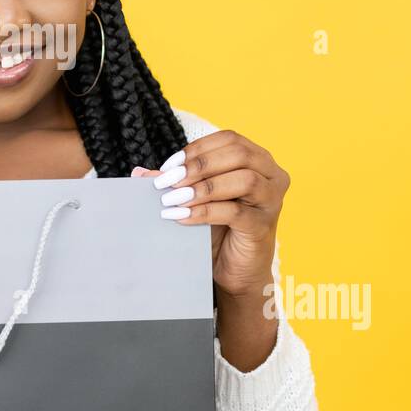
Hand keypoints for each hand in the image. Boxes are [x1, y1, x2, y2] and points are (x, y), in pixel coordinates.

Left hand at [130, 128, 289, 299]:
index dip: (197, 149)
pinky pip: (235, 212)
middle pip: (238, 154)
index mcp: (258, 160)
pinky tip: (181, 217)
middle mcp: (272, 175)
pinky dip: (204, 212)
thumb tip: (139, 173)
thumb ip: (175, 183)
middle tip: (167, 181)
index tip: (169, 166)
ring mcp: (272, 200)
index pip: (229, 139)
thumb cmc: (219, 229)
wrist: (235, 270)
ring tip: (173, 199)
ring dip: (203, 188)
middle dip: (199, 165)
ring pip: (244, 180)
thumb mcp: (196, 200)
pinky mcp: (263, 226)